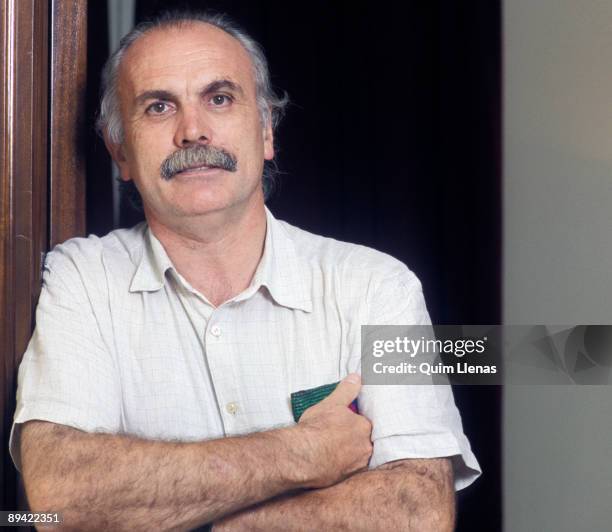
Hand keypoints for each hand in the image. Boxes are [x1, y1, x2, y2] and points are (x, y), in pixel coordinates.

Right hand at [294, 373, 372, 487]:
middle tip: (336, 437)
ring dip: (347, 453)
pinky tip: (329, 462)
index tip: (342, 424)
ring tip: (331, 450)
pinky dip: (340, 466)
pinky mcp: (346, 479)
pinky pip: (347, 470)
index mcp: (364, 427)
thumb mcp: (331, 403)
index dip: (353, 423)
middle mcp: (365, 448)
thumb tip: (357, 377)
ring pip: (356, 456)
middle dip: (352, 439)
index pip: (364, 424)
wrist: (303, 457)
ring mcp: (356, 465)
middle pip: (363, 441)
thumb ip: (346, 390)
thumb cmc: (317, 428)